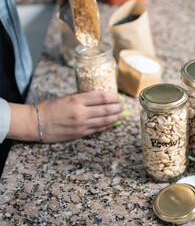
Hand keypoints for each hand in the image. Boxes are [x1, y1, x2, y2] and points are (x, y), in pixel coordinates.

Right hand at [8, 91, 125, 142]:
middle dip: (118, 107)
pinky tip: (113, 122)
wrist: (35, 123)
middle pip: (106, 109)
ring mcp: (81, 124)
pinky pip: (98, 129)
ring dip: (116, 117)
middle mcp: (81, 112)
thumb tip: (101, 98)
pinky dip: (108, 125)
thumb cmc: (49, 108)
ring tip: (123, 114)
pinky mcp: (80, 133)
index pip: (101, 97)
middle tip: (124, 105)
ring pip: (105, 120)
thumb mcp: (67, 97)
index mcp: (77, 100)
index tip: (119, 96)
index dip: (113, 96)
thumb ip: (83, 98)